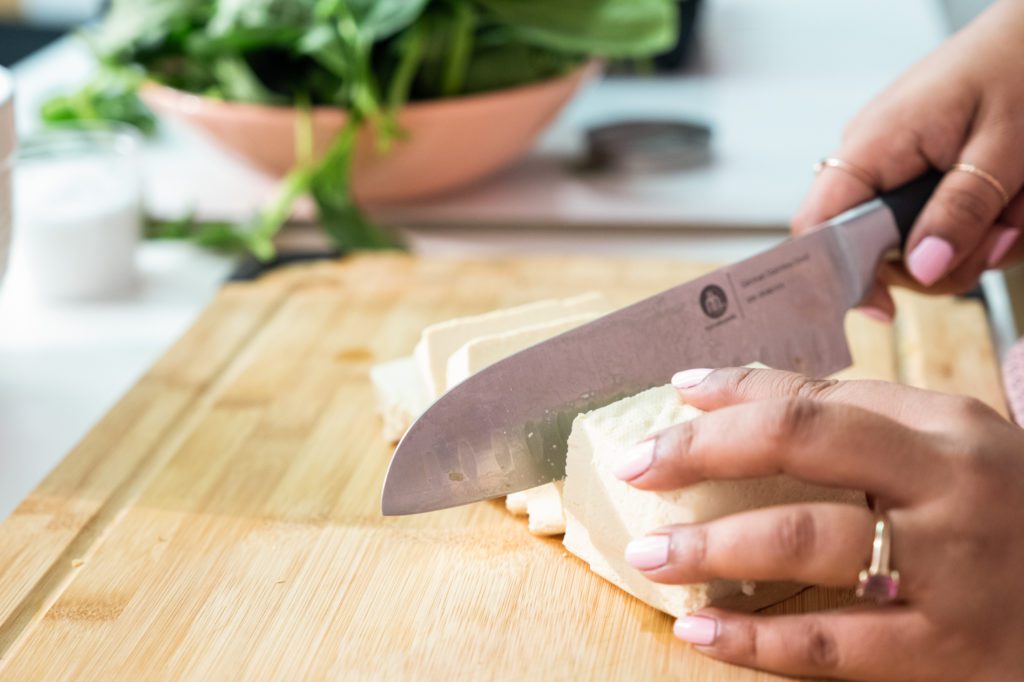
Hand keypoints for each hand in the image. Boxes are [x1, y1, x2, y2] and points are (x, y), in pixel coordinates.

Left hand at [617, 367, 1023, 680]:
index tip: (672, 398)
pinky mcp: (949, 653)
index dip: (731, 396)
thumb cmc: (1007, 514)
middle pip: (800, 448)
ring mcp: (951, 573)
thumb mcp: (951, 448)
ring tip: (650, 556)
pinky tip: (700, 631)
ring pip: (803, 546)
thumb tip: (723, 387)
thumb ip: (858, 414)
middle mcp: (950, 488)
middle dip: (701, 454)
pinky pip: (829, 648)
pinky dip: (753, 642)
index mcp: (946, 428)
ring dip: (710, 548)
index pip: (814, 397)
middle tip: (635, 470)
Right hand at [793, 0, 1023, 320]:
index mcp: (872, 146)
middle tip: (1002, 236)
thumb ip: (961, 210)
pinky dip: (981, 225)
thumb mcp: (1003, 147)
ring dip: (975, 243)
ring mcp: (895, 168)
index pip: (817, 228)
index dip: (836, 276)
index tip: (883, 308)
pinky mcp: (921, 172)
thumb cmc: (1019, 62)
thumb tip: (922, 269)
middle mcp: (872, 160)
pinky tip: (1011, 201)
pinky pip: (938, 222)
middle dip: (944, 260)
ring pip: (917, 244)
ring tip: (1018, 207)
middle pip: (876, 252)